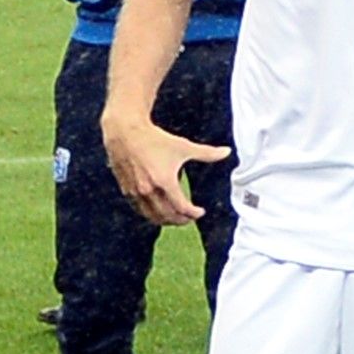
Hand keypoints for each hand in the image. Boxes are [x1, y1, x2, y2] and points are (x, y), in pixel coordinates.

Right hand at [104, 106, 228, 226]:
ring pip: (151, 216)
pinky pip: (139, 209)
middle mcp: (148, 190)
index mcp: (164, 181)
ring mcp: (135, 192)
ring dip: (165, 220)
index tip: (200, 212)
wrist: (125, 133)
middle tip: (190, 218)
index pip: (181, 207)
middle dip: (181, 220)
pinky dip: (150, 214)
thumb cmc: (155, 139)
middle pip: (167, 215)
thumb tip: (228, 151)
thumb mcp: (184, 146)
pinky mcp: (126, 190)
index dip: (193, 213)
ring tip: (176, 218)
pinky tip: (157, 212)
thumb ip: (207, 153)